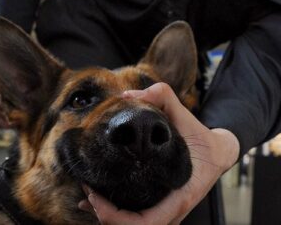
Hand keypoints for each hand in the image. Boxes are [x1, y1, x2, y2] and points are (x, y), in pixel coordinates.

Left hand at [78, 82, 239, 224]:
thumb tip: (127, 95)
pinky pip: (136, 218)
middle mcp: (174, 209)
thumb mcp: (186, 114)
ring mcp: (168, 211)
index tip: (95, 196)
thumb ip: (161, 96)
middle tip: (87, 191)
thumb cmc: (202, 138)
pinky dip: (114, 214)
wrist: (219, 152)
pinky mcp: (163, 206)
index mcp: (179, 196)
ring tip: (87, 196)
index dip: (115, 217)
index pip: (145, 222)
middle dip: (105, 215)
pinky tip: (94, 203)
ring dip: (107, 216)